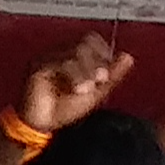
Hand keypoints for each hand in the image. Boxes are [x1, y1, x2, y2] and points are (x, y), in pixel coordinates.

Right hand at [16, 33, 131, 133]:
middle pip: (84, 42)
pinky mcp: (37, 66)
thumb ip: (112, 75)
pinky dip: (73, 75)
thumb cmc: (64, 108)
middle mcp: (58, 52)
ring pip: (74, 51)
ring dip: (86, 71)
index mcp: (71, 55)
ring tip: (87, 89)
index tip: (106, 73)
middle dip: (96, 61)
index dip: (103, 52)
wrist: (42, 124)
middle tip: (101, 79)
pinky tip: (75, 89)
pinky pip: (59, 62)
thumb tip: (128, 56)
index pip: (91, 39)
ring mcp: (47, 57)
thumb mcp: (96, 92)